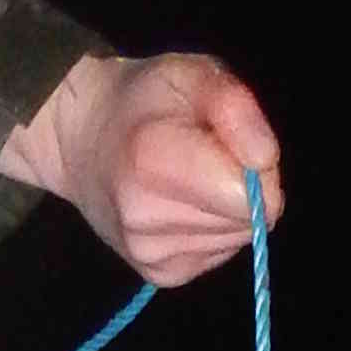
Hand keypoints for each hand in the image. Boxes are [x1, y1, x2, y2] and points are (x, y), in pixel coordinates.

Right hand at [0, 52, 279, 287]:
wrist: (84, 140)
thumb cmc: (147, 99)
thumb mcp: (192, 75)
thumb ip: (234, 107)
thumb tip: (266, 159)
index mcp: (154, 161)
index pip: (248, 197)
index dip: (258, 169)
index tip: (231, 144)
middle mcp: (146, 218)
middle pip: (246, 221)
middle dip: (242, 189)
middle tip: (206, 158)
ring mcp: (149, 253)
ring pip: (235, 240)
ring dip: (226, 210)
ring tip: (189, 180)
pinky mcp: (158, 275)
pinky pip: (217, 254)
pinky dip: (211, 230)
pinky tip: (182, 205)